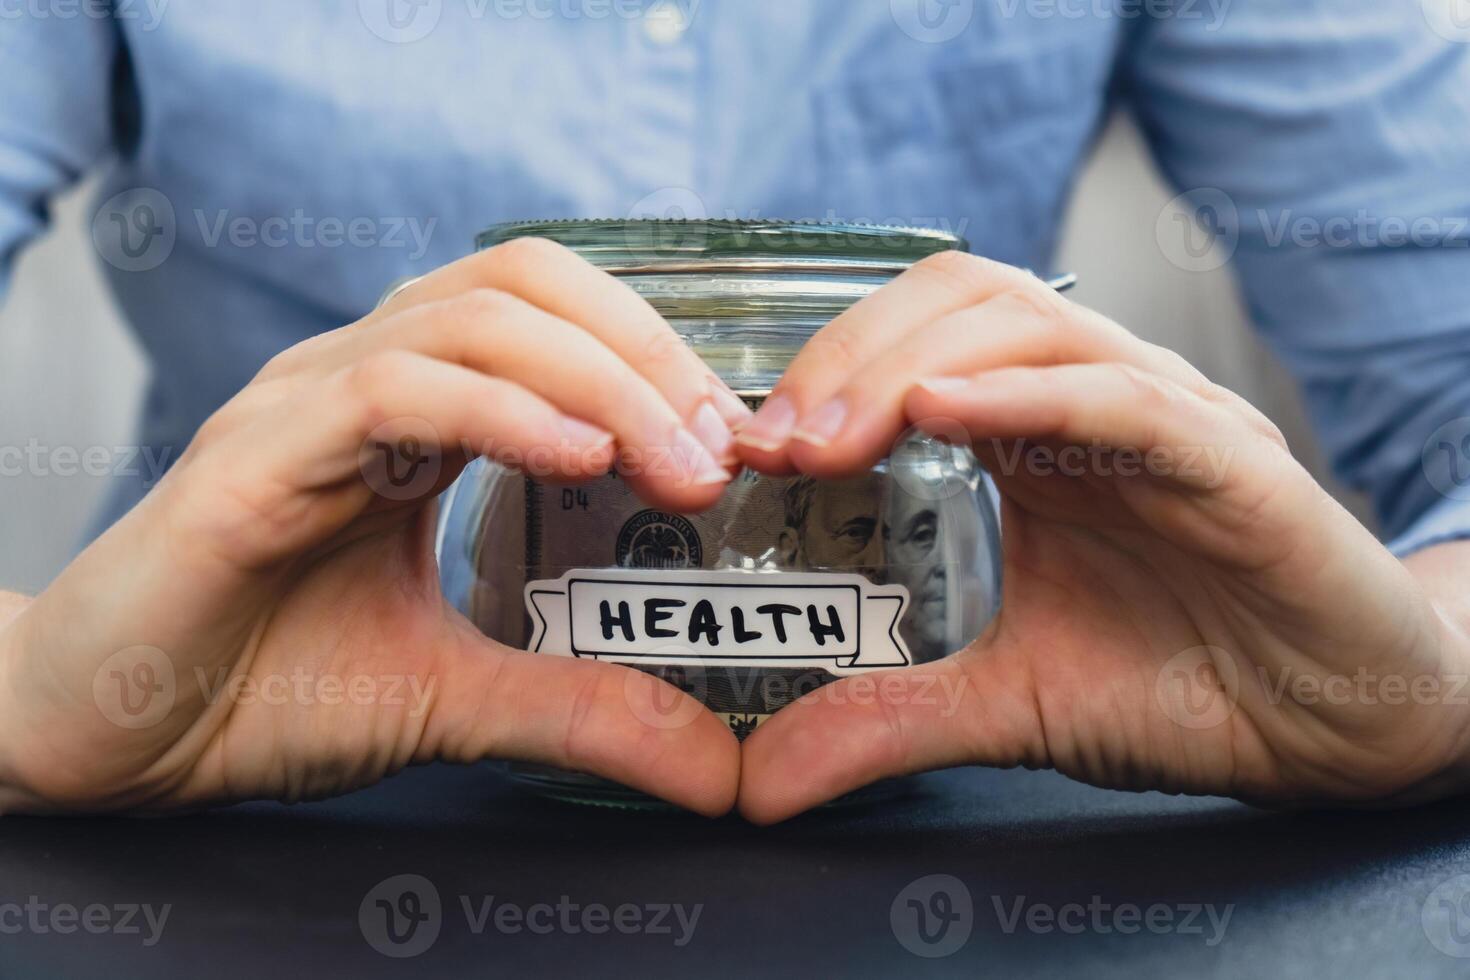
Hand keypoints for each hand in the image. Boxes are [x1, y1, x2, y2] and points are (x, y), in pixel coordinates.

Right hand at [0, 237, 750, 814]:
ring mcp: (304, 405)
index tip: (729, 444)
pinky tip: (577, 458)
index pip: (550, 316)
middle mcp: (361, 380)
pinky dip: (500, 411)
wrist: (100, 734)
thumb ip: (578, 710)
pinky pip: (392, 389)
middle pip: (526, 283)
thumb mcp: (455, 697)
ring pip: (472, 317)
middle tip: (722, 447)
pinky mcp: (253, 459)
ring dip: (598, 377)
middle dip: (645, 351)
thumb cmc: (258, 686)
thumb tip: (710, 766)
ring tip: (674, 460)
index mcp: (413, 411)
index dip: (653, 357)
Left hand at [735, 253, 1469, 822]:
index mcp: (1033, 439)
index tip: (751, 450)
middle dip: (850, 355)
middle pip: (958, 303)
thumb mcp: (1006, 702)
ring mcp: (1162, 418)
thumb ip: (889, 719)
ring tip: (834, 434)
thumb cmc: (1187, 684)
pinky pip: (1122, 399)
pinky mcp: (1230, 460)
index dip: (825, 373)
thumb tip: (763, 781)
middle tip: (776, 441)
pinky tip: (946, 414)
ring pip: (1029, 326)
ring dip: (912, 364)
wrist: (1337, 727)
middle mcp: (1090, 403)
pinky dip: (1026, 395)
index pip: (917, 343)